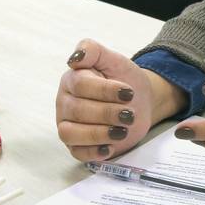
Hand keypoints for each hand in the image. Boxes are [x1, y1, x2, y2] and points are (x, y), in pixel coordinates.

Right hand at [55, 39, 185, 161]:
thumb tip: (74, 58)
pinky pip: (77, 153)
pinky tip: (110, 146)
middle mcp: (65, 103)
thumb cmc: (124, 79)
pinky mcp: (77, 145)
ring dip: (98, 134)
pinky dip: (93, 152)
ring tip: (122, 131)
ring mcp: (68, 125)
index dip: (105, 90)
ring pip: (70, 134)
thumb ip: (93, 51)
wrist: (139, 101)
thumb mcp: (114, 60)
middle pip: (77, 111)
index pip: (80, 85)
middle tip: (129, 114)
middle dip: (107, 113)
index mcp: (72, 80)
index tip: (129, 93)